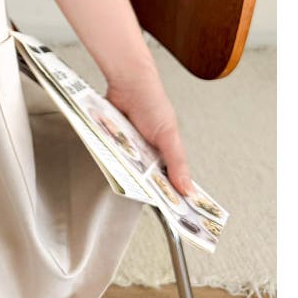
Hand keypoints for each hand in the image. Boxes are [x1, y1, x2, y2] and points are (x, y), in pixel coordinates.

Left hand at [104, 63, 193, 194]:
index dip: (168, 197)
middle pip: (143, 179)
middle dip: (141, 184)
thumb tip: (187, 190)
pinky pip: (110, 154)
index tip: (170, 215)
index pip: (167, 181)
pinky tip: (110, 155)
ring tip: (125, 167)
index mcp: (164, 154)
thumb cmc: (152, 101)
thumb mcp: (169, 135)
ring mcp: (128, 148)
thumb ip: (177, 162)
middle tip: (140, 191)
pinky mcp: (112, 141)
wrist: (127, 82)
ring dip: (123, 169)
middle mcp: (145, 153)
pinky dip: (110, 155)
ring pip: (124, 168)